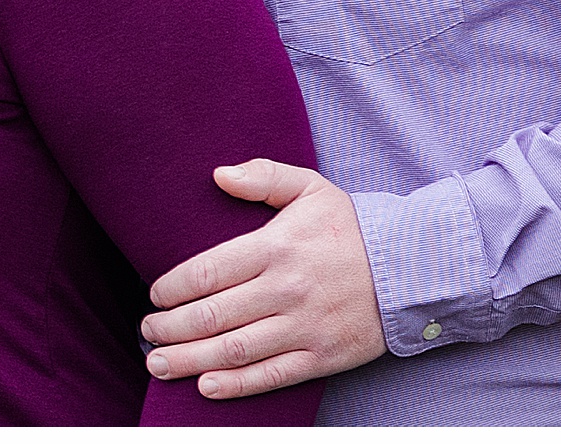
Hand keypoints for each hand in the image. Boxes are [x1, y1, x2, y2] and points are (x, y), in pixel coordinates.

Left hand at [140, 159, 386, 397]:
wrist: (414, 267)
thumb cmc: (353, 227)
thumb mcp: (310, 187)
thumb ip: (263, 176)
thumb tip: (218, 174)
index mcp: (277, 246)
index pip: (208, 271)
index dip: (173, 287)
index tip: (154, 294)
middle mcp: (286, 288)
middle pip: (212, 315)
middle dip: (170, 328)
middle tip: (147, 332)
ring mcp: (303, 326)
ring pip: (234, 350)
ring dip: (188, 360)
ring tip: (158, 363)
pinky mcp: (321, 356)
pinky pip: (270, 376)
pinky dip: (234, 385)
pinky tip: (204, 385)